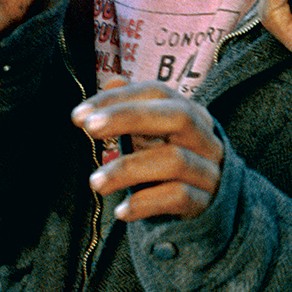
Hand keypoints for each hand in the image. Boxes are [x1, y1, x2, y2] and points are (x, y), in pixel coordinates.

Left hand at [73, 82, 224, 221]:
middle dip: (130, 118)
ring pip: (175, 160)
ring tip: (95, 183)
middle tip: (90, 128)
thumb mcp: (153, 134)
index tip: (80, 115)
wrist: (211, 207)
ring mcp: (208, 170)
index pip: (157, 93)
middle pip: (177, 117)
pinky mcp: (206, 203)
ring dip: (129, 169)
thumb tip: (114, 79)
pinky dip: (145, 203)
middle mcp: (205, 138)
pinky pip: (179, 197)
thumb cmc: (170, 163)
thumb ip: (133, 108)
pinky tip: (120, 212)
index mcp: (191, 113)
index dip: (119, 99)